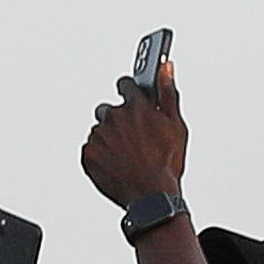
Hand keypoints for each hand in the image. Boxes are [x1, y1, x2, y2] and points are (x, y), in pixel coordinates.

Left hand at [76, 69, 191, 214]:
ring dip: (110, 137)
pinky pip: (91, 148)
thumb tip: (166, 68)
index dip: (130, 91)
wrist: (150, 196)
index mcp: (135, 106)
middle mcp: (113, 118)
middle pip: (110, 110)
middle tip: (134, 137)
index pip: (125, 84)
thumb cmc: (166, 163)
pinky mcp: (88, 155)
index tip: (133, 95)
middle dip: (120, 119)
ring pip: (101, 130)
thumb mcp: (175, 124)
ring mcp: (99, 137)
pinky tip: (117, 163)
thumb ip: (167, 92)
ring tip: (127, 154)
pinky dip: (100, 154)